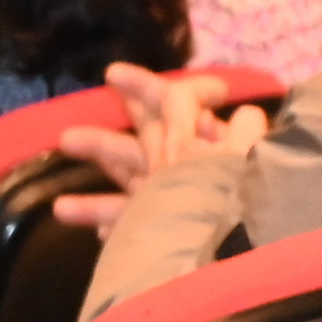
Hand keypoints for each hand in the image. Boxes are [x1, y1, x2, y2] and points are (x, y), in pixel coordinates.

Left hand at [53, 64, 261, 230]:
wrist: (214, 248)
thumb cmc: (237, 196)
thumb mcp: (254, 155)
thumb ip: (248, 130)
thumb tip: (244, 115)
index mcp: (187, 140)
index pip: (179, 98)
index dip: (196, 87)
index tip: (220, 90)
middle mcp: (162, 160)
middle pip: (146, 122)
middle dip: (133, 98)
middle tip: (111, 74)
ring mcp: (147, 192)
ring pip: (120, 165)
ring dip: (98, 150)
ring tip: (66, 138)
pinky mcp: (139, 225)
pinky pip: (118, 220)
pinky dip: (107, 221)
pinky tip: (101, 229)